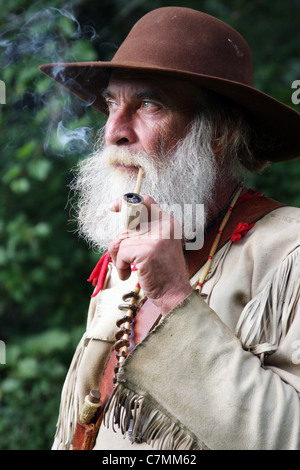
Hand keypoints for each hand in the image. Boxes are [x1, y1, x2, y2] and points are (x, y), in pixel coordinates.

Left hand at [108, 195, 192, 314]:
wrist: (175, 294)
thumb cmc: (164, 273)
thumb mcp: (160, 245)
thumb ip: (146, 231)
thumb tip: (123, 223)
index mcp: (168, 221)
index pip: (145, 201)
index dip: (126, 200)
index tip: (113, 206)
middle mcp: (164, 225)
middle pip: (127, 222)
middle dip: (118, 241)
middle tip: (118, 255)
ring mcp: (156, 236)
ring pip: (121, 239)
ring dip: (118, 257)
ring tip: (126, 269)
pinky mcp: (147, 250)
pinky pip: (121, 253)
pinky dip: (120, 266)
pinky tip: (127, 275)